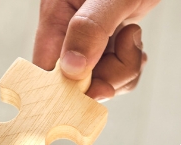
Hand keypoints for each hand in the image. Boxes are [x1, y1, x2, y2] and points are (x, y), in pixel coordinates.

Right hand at [32, 0, 152, 98]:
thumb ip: (91, 28)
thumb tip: (71, 69)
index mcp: (55, 14)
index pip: (46, 67)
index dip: (64, 89)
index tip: (90, 92)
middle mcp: (67, 30)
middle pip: (76, 80)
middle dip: (106, 78)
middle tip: (126, 51)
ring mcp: (87, 38)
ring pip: (99, 78)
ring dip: (123, 70)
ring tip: (132, 37)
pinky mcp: (105, 41)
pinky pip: (114, 70)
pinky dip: (129, 65)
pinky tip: (134, 44)